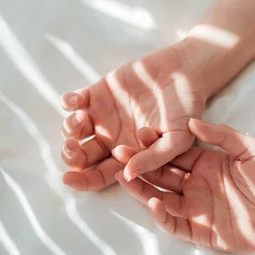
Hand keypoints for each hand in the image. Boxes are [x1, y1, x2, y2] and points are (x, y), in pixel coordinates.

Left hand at [61, 44, 205, 190]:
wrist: (186, 73)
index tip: (70, 180)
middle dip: (71, 156)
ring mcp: (104, 114)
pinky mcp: (100, 91)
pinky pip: (75, 100)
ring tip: (81, 120)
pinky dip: (68, 102)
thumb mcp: (177, 139)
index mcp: (129, 154)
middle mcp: (112, 137)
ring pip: (74, 129)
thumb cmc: (186, 109)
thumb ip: (154, 158)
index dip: (83, 181)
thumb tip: (128, 176)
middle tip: (72, 149)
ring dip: (69, 129)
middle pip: (82, 155)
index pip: (101, 174)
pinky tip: (72, 102)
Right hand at [115, 119, 254, 254]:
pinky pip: (175, 224)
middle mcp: (197, 184)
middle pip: (161, 174)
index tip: (139, 132)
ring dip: (142, 188)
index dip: (156, 144)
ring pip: (162, 197)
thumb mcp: (251, 149)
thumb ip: (222, 135)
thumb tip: (192, 120)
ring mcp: (198, 208)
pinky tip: (153, 201)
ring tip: (124, 177)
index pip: (174, 152)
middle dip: (139, 164)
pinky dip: (162, 215)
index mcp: (207, 163)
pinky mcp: (202, 232)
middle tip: (119, 152)